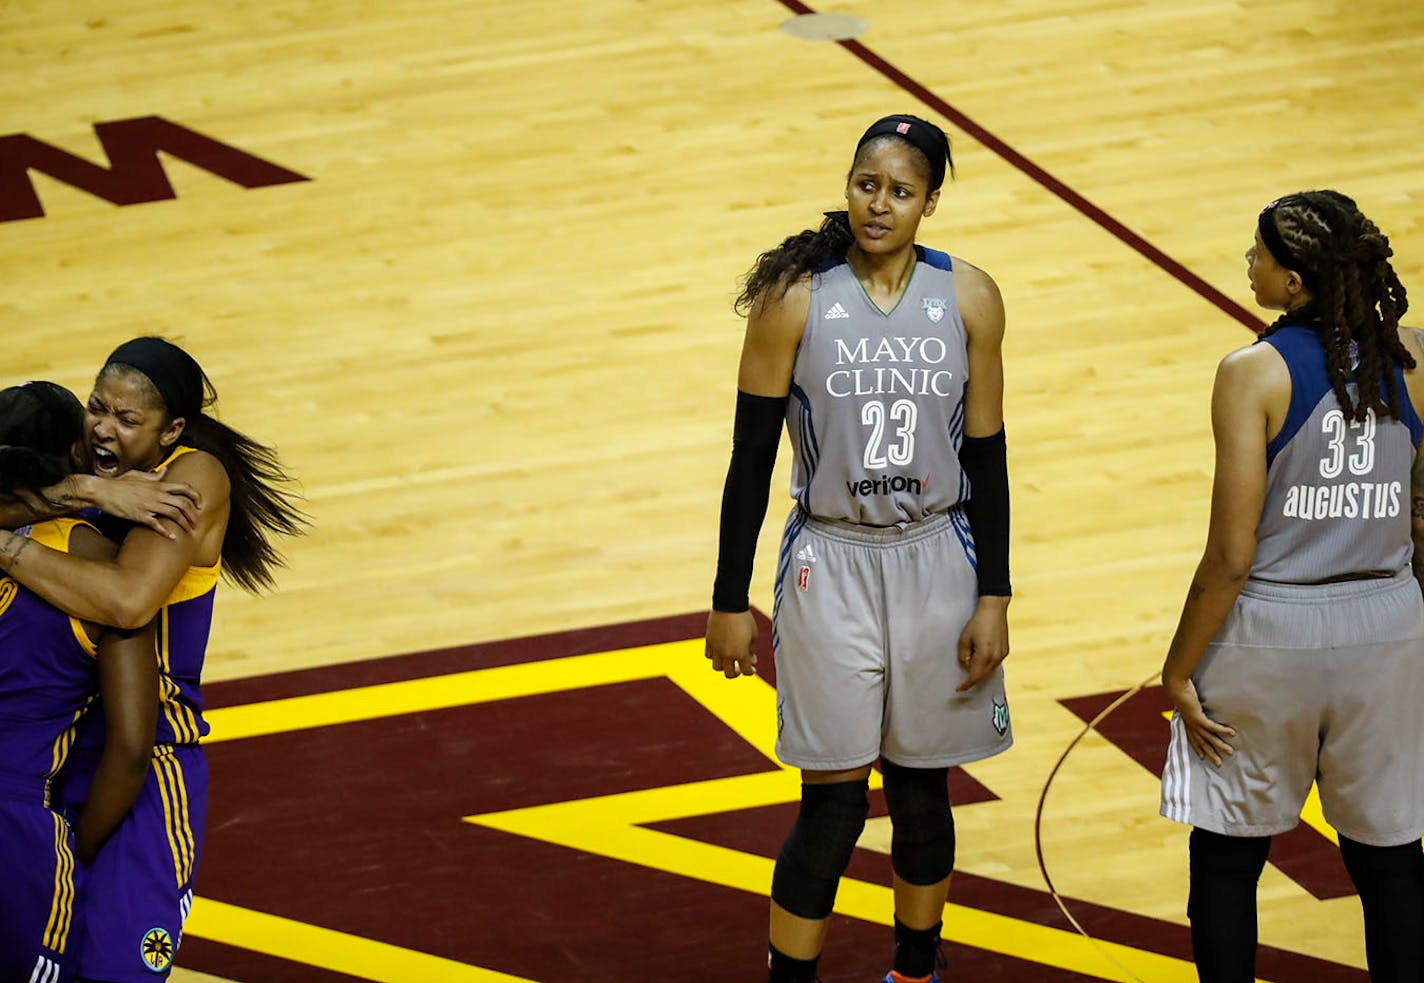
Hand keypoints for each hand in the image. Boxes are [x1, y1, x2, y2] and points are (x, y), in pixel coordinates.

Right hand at [80, 469, 202, 536]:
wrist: (101, 491)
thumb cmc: (117, 483)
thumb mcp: (137, 475)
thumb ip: (154, 475)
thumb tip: (165, 471)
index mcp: (157, 485)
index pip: (184, 487)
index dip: (196, 496)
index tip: (200, 504)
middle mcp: (156, 494)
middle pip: (183, 503)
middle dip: (193, 514)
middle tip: (197, 522)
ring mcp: (149, 505)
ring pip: (174, 514)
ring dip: (185, 524)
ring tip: (189, 531)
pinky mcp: (139, 516)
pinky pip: (157, 525)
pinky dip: (167, 532)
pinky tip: (172, 537)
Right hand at [705, 609, 757, 678]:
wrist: (729, 605)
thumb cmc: (745, 619)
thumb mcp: (754, 635)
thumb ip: (752, 650)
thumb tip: (751, 660)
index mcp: (741, 653)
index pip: (746, 671)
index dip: (751, 671)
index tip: (752, 668)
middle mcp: (727, 654)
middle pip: (729, 674)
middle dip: (736, 673)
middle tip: (739, 668)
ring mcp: (716, 648)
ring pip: (717, 667)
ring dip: (723, 666)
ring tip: (728, 660)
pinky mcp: (709, 641)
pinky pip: (709, 655)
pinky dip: (714, 655)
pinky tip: (720, 650)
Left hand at [956, 596, 1008, 691]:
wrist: (994, 610)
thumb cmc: (977, 622)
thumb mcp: (964, 639)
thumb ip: (964, 655)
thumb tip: (966, 665)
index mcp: (984, 655)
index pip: (974, 676)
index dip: (966, 684)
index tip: (959, 689)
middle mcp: (996, 658)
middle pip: (983, 676)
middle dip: (973, 680)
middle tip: (963, 682)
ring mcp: (1002, 655)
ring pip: (990, 671)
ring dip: (980, 673)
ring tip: (971, 670)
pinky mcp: (1005, 651)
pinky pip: (995, 664)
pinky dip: (987, 666)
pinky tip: (981, 662)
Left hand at [1162, 674, 1235, 766]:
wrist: (1175, 686)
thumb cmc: (1180, 690)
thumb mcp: (1186, 700)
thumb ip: (1191, 705)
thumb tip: (1195, 704)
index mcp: (1186, 722)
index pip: (1192, 739)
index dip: (1197, 748)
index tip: (1203, 757)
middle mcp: (1190, 725)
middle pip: (1201, 743)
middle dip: (1210, 754)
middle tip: (1219, 764)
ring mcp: (1193, 722)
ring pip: (1209, 737)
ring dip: (1219, 745)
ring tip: (1230, 752)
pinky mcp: (1198, 717)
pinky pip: (1212, 727)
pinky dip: (1222, 730)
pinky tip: (1232, 733)